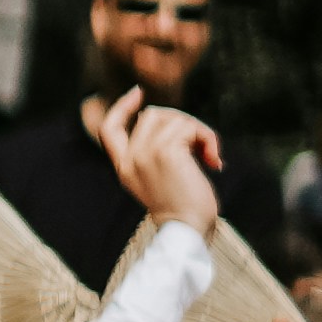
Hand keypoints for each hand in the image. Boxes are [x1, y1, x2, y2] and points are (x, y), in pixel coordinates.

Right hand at [98, 88, 220, 236]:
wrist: (187, 228)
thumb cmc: (182, 206)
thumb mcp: (159, 177)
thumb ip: (155, 152)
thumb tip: (169, 118)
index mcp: (124, 167)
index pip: (108, 130)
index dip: (121, 108)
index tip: (137, 92)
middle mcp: (130, 159)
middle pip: (153, 115)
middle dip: (181, 122)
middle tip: (199, 146)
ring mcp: (145, 155)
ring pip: (175, 118)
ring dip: (199, 131)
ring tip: (207, 155)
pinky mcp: (165, 152)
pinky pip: (190, 128)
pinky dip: (208, 139)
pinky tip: (213, 161)